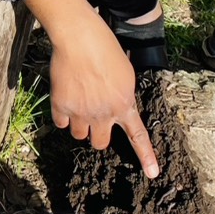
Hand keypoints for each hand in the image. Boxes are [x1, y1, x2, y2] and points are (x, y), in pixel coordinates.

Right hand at [27, 0, 158, 178]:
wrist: (80, 39)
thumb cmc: (106, 48)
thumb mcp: (125, 73)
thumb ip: (124, 95)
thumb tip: (118, 107)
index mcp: (124, 104)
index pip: (138, 136)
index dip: (146, 157)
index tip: (153, 174)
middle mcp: (104, 114)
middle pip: (100, 143)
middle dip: (97, 134)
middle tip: (94, 120)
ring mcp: (82, 113)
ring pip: (79, 135)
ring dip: (79, 124)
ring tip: (78, 103)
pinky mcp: (62, 107)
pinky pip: (61, 123)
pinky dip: (63, 115)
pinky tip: (66, 98)